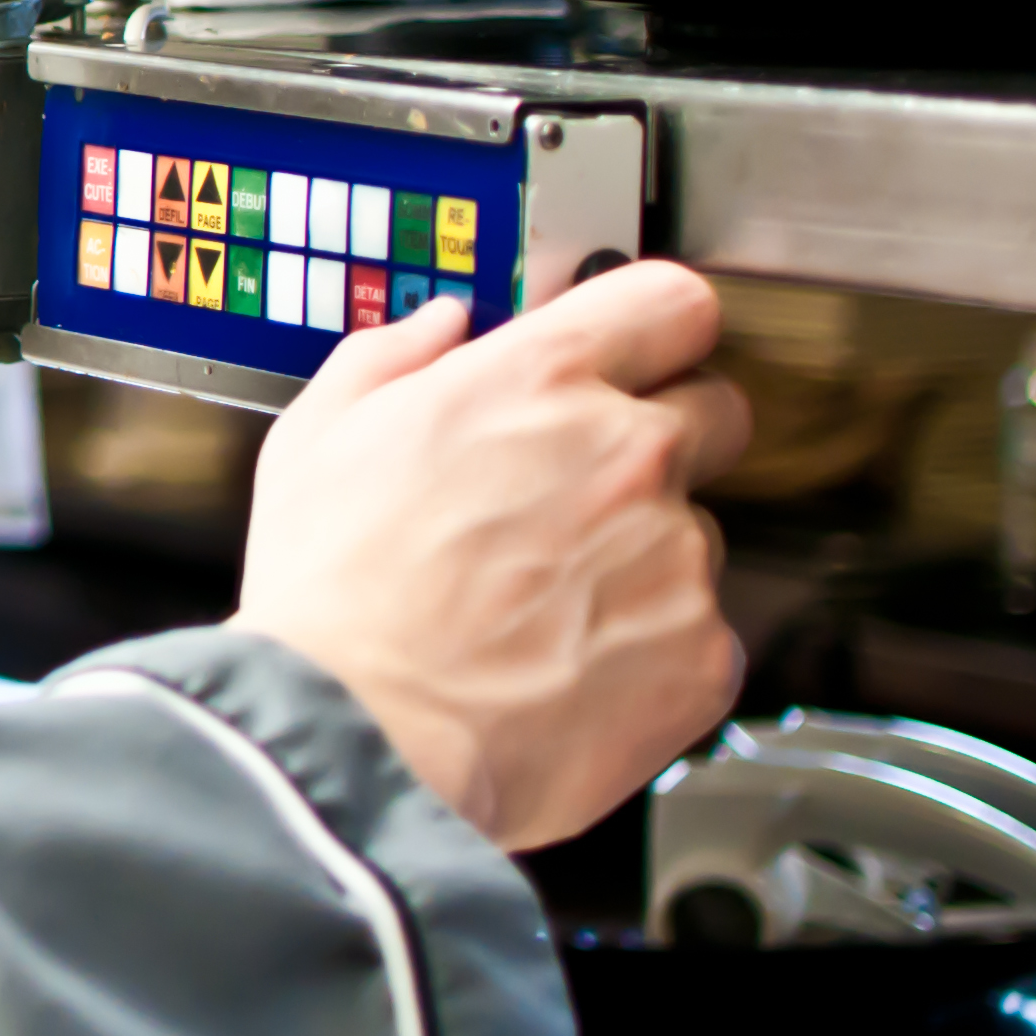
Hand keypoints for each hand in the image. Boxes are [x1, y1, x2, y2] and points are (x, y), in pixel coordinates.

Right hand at [232, 260, 751, 852]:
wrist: (360, 732)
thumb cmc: (331, 589)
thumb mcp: (317, 435)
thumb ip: (391, 357)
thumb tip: (443, 326)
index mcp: (539, 381)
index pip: (671, 303)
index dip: (656, 326)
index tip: (638, 351)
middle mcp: (630, 454)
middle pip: (718, 411)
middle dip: (664, 438)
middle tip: (584, 491)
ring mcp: (679, 557)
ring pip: (698, 534)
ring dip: (645, 557)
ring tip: (546, 606)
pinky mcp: (705, 656)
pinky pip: (702, 634)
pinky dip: (651, 648)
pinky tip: (568, 665)